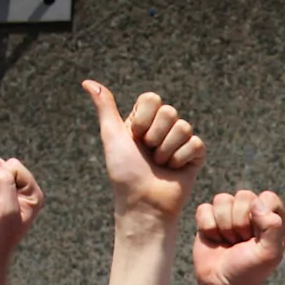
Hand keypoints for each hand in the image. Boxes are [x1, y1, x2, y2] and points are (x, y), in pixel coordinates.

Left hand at [85, 82, 200, 222]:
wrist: (144, 202)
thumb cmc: (125, 172)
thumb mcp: (112, 136)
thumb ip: (105, 107)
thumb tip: (87, 82)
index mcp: (143, 120)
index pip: (152, 99)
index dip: (143, 119)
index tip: (134, 137)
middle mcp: (163, 128)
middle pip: (169, 111)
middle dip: (155, 136)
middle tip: (148, 154)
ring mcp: (181, 141)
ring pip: (183, 127)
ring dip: (167, 150)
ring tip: (160, 164)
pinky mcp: (196, 155)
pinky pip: (195, 144)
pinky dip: (181, 159)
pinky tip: (174, 169)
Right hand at [193, 188, 284, 284]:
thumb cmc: (250, 271)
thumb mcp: (270, 253)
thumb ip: (273, 227)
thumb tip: (257, 203)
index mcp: (272, 219)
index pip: (267, 198)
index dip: (260, 214)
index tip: (257, 236)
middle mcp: (252, 213)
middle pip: (243, 196)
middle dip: (240, 222)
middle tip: (241, 242)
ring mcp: (229, 214)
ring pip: (222, 199)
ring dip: (224, 225)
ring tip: (229, 242)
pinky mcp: (209, 218)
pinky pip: (204, 208)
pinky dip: (208, 227)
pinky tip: (215, 240)